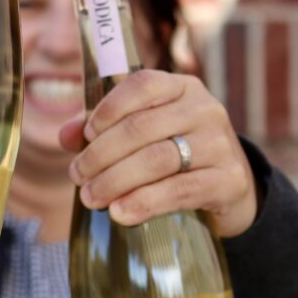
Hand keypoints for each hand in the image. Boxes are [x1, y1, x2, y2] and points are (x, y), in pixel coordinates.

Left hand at [60, 70, 258, 238]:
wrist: (230, 188)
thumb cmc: (177, 154)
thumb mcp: (147, 134)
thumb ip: (105, 129)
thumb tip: (66, 136)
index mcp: (182, 88)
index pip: (142, 85)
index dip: (108, 109)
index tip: (86, 134)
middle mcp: (205, 109)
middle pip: (141, 128)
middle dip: (100, 154)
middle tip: (77, 177)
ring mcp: (220, 144)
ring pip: (157, 159)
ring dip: (115, 181)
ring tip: (91, 198)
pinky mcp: (228, 181)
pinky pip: (179, 191)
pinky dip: (144, 203)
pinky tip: (120, 213)